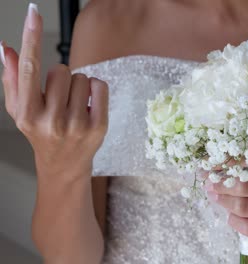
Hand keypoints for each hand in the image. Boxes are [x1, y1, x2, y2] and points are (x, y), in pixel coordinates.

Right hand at [1, 4, 108, 180]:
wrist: (64, 166)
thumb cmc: (40, 133)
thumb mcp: (19, 110)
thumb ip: (12, 79)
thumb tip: (6, 48)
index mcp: (28, 114)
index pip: (29, 68)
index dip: (31, 37)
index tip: (33, 13)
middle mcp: (51, 120)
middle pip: (61, 70)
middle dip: (60, 78)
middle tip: (58, 99)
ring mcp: (77, 125)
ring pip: (81, 77)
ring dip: (78, 85)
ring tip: (72, 105)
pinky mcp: (98, 127)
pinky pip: (99, 86)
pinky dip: (95, 89)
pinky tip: (88, 104)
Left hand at [204, 164, 247, 246]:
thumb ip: (245, 166)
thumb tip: (209, 164)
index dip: (227, 162)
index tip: (208, 163)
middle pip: (245, 186)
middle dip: (221, 184)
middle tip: (208, 183)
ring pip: (244, 207)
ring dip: (223, 201)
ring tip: (214, 196)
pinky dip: (234, 221)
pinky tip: (230, 216)